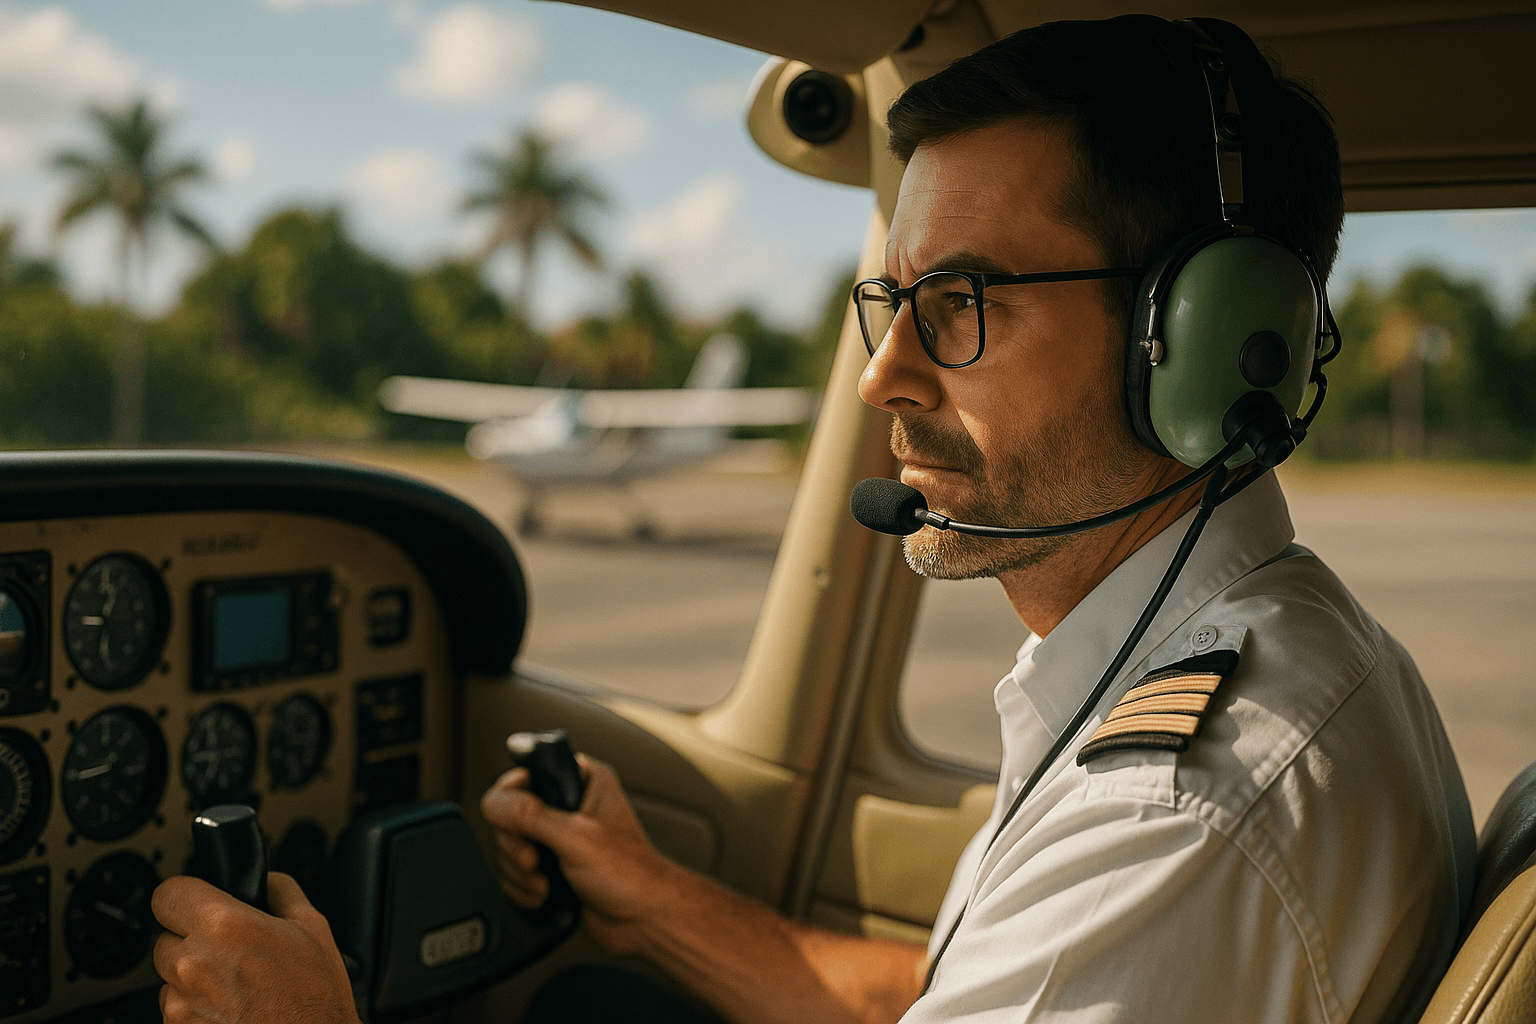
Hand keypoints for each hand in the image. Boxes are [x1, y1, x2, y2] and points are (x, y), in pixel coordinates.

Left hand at [153, 872, 357, 1023]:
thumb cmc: (314, 998)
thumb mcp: (313, 927)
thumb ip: (281, 892)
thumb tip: (266, 882)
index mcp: (224, 926)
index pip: (167, 893)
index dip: (185, 895)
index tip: (196, 902)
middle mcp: (193, 963)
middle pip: (165, 937)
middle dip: (192, 940)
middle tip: (229, 950)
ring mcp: (180, 1003)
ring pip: (168, 976)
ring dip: (191, 976)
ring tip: (233, 985)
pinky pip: (174, 1009)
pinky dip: (194, 1007)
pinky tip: (229, 1008)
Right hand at [480, 753, 676, 952]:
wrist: (642, 921)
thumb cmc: (631, 874)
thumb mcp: (577, 837)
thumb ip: (532, 816)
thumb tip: (495, 802)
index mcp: (582, 781)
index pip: (526, 773)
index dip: (513, 797)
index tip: (518, 821)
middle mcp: (567, 807)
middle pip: (508, 815)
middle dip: (517, 846)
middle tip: (535, 860)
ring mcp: (557, 840)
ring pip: (508, 847)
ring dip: (521, 873)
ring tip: (548, 883)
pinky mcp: (550, 869)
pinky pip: (514, 874)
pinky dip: (523, 889)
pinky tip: (547, 895)